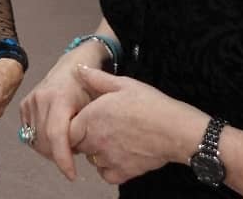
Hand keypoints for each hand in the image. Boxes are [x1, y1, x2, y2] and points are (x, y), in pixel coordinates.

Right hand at [18, 42, 108, 179]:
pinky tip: (54, 135)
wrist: (72, 65)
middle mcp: (41, 98)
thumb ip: (85, 128)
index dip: (63, 159)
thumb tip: (78, 150)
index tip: (72, 174)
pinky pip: (29, 134)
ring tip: (66, 141)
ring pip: (35, 140)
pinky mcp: (24, 105)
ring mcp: (30, 101)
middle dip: (59, 155)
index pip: (57, 135)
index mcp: (60, 97)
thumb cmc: (88, 86)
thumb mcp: (94, 105)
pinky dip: (41, 140)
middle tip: (75, 153)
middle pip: (45, 141)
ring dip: (50, 149)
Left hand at [68, 65, 207, 185]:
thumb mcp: (124, 84)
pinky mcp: (122, 173)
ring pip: (91, 159)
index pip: (66, 128)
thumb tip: (78, 69)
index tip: (82, 119)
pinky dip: (110, 167)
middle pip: (77, 144)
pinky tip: (121, 154)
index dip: (72, 124)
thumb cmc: (150, 104)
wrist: (176, 130)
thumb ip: (96, 78)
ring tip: (115, 138)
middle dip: (83, 137)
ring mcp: (108, 159)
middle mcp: (95, 141)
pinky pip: (106, 174)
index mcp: (91, 118)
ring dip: (97, 151)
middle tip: (102, 126)